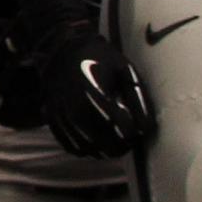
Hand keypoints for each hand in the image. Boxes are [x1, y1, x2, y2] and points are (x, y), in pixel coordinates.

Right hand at [15, 0, 155, 158]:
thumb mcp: (124, 70)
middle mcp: (75, 112)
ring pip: (89, 150)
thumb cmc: (99, 58)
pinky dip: (87, 148)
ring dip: (105, 149)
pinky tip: (96, 138)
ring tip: (115, 138)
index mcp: (95, 97)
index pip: (123, 131)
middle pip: (106, 146)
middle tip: (129, 137)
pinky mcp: (53, 123)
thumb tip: (148, 127)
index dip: (135, 134)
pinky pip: (73, 148)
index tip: (139, 128)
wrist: (61, 50)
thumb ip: (137, 97)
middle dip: (122, 145)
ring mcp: (62, 119)